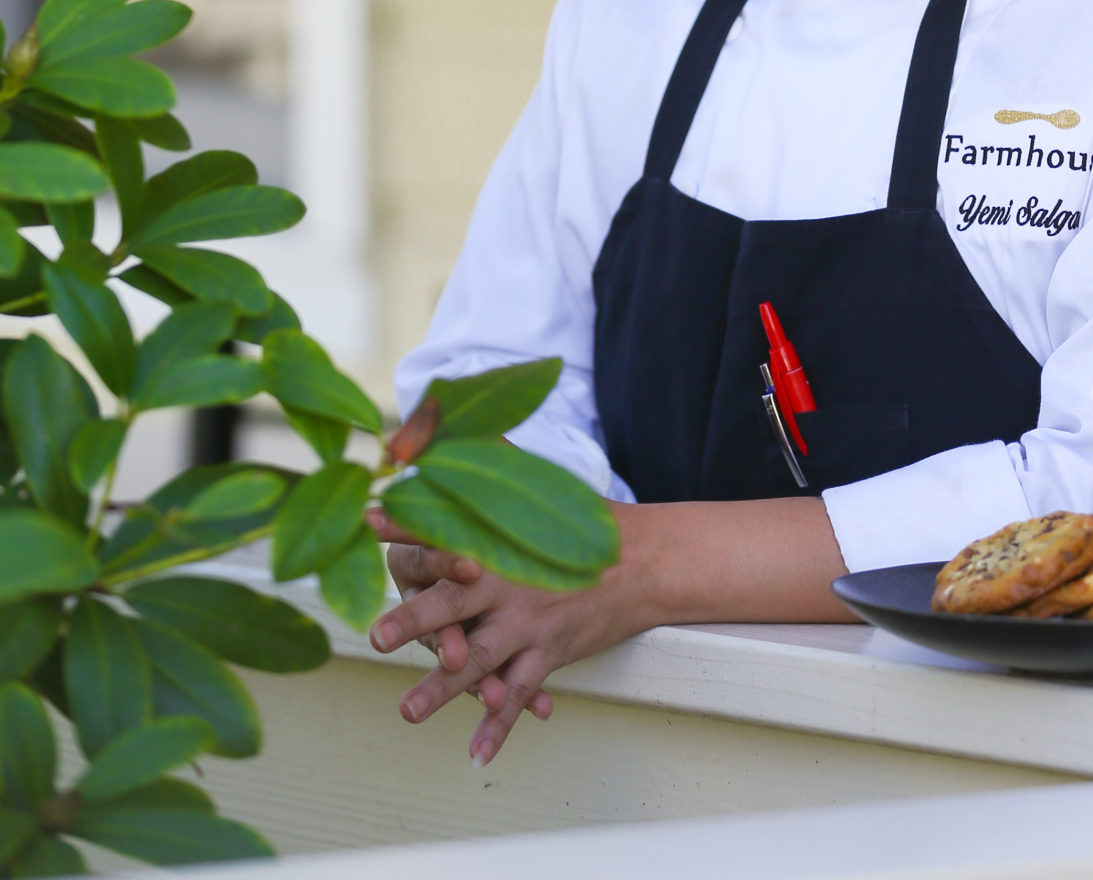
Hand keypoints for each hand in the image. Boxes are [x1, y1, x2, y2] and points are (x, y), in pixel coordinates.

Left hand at [366, 494, 847, 764]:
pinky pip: (519, 696)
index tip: (368, 519)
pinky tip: (477, 755)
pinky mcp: (547, 655)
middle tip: (377, 637)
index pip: (443, 530)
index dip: (405, 523)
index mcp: (496, 543)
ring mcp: (526, 625)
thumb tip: (450, 421)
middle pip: (451, 604)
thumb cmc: (582, 523)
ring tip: (406, 711)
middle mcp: (506, 586)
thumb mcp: (536, 487)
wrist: (640, 562)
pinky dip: (498, 728)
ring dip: (440, 689)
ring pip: (477, 662)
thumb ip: (492, 460)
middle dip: (412, 620)